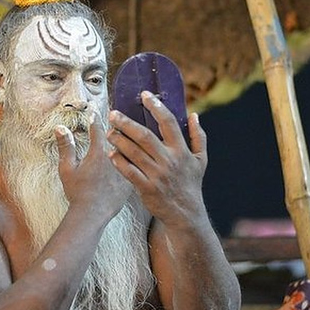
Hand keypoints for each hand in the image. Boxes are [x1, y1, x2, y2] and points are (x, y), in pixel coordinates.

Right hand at [55, 112, 131, 220]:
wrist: (92, 214)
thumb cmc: (77, 192)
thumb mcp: (66, 168)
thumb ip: (65, 146)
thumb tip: (60, 128)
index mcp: (98, 153)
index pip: (97, 129)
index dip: (95, 117)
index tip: (94, 108)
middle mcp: (114, 158)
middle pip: (119, 135)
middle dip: (117, 125)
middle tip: (117, 116)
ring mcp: (125, 170)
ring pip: (132, 149)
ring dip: (130, 140)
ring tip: (131, 133)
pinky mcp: (131, 181)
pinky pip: (137, 166)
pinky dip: (137, 159)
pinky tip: (139, 156)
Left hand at [107, 91, 207, 224]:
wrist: (186, 214)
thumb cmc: (191, 184)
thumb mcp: (200, 160)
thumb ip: (198, 137)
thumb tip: (194, 115)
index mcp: (181, 151)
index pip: (168, 123)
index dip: (156, 107)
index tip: (144, 95)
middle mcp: (169, 161)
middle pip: (144, 136)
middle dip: (127, 123)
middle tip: (113, 114)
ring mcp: (157, 175)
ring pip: (133, 152)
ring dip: (119, 140)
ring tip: (109, 131)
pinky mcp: (146, 188)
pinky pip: (129, 172)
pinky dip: (118, 162)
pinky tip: (110, 153)